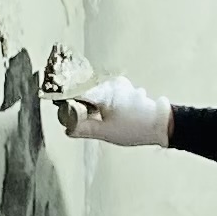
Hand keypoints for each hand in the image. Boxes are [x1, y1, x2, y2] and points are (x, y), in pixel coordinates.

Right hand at [56, 76, 170, 147]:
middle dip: (75, 98)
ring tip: (86, 113)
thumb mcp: (106, 132)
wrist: (162, 124)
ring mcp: (119, 84)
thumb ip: (83, 129)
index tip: (55, 100)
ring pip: (94, 89)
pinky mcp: (124, 88)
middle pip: (84, 87)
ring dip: (88, 100)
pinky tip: (100, 111)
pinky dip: (98, 99)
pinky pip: (104, 91)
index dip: (63, 96)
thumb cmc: (136, 127)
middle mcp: (110, 83)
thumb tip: (67, 128)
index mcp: (104, 91)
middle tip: (69, 110)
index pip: (75, 89)